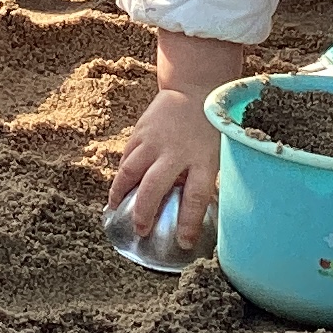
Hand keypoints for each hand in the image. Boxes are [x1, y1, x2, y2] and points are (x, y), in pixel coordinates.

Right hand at [108, 31, 248, 229]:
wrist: (197, 89)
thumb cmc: (211, 129)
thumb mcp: (217, 154)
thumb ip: (201, 179)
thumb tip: (188, 212)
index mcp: (203, 159)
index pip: (196, 197)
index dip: (188, 222)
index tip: (184, 242)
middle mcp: (176, 151)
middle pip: (154, 188)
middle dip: (145, 213)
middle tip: (141, 230)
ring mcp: (155, 140)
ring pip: (130, 172)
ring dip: (121, 193)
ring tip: (116, 209)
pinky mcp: (140, 131)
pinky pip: (126, 157)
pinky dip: (120, 174)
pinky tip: (118, 187)